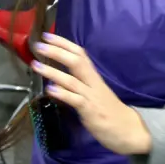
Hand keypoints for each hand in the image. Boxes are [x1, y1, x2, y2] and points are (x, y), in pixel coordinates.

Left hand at [31, 33, 151, 155]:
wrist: (128, 130)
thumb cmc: (107, 109)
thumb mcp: (92, 90)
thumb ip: (77, 80)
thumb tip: (56, 73)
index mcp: (92, 76)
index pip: (79, 53)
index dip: (63, 43)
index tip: (47, 35)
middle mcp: (92, 82)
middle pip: (76, 62)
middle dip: (57, 52)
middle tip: (39, 45)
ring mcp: (91, 96)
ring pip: (72, 80)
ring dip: (53, 72)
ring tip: (36, 65)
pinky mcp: (90, 111)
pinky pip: (75, 100)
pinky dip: (62, 93)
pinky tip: (50, 90)